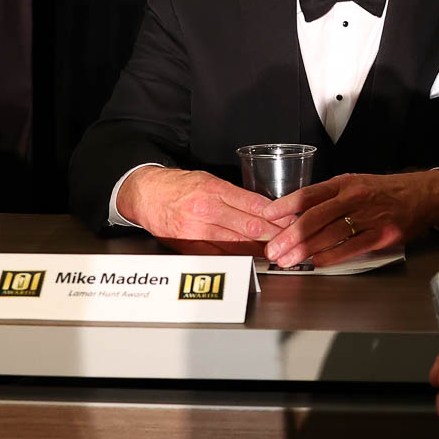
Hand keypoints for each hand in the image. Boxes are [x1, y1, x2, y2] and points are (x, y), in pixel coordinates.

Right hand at [117, 166, 283, 254]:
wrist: (146, 194)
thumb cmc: (178, 185)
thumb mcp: (208, 180)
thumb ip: (234, 195)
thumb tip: (262, 209)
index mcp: (213, 189)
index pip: (254, 204)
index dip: (276, 215)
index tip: (291, 220)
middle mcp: (206, 210)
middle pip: (249, 226)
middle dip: (274, 234)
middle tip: (292, 239)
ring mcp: (196, 230)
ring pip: (237, 244)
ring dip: (259, 249)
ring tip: (277, 251)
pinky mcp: (188, 246)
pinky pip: (219, 255)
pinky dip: (237, 258)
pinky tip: (251, 259)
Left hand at [261, 170, 438, 267]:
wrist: (422, 195)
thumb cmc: (384, 191)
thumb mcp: (355, 183)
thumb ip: (329, 197)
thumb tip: (297, 214)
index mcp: (345, 183)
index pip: (309, 194)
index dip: (285, 205)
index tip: (267, 217)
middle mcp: (355, 197)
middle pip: (315, 217)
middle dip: (290, 236)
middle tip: (273, 249)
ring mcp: (369, 217)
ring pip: (330, 234)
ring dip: (305, 250)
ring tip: (287, 260)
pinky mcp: (382, 235)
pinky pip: (351, 248)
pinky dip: (331, 256)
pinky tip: (316, 262)